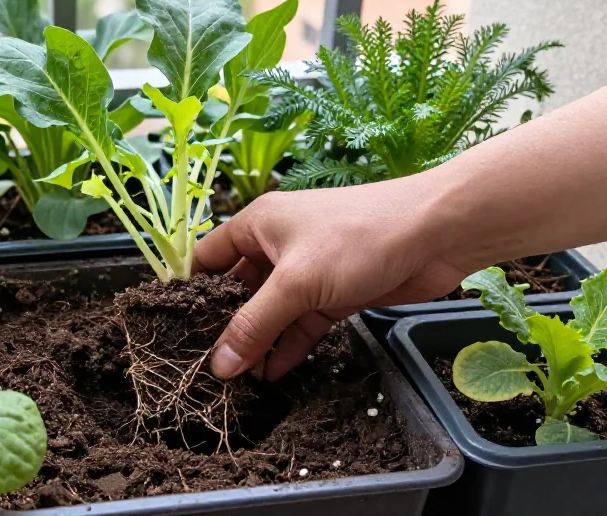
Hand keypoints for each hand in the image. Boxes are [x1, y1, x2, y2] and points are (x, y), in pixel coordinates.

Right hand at [194, 179, 468, 380]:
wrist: (435, 233)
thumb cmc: (357, 239)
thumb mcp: (296, 283)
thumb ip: (255, 326)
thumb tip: (218, 366)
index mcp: (257, 224)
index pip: (207, 258)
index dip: (188, 291)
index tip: (171, 330)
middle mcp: (277, 244)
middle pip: (238, 289)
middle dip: (224, 326)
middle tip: (202, 367)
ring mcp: (307, 270)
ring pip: (271, 311)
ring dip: (258, 343)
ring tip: (235, 382)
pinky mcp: (335, 292)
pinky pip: (301, 323)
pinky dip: (288, 346)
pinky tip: (273, 374)